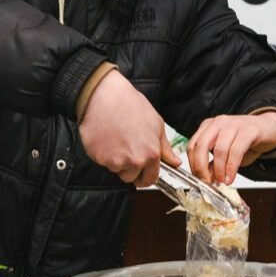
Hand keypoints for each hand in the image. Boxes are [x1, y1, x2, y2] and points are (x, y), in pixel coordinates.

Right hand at [80, 71, 180, 187]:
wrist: (103, 97)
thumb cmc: (129, 105)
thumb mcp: (155, 123)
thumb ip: (165, 147)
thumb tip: (175, 162)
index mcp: (151, 154)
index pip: (150, 180)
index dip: (145, 175)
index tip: (142, 169)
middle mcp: (135, 161)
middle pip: (132, 179)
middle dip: (130, 170)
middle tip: (126, 150)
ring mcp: (116, 161)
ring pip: (117, 171)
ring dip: (116, 162)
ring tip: (116, 140)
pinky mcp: (100, 158)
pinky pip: (103, 163)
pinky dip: (103, 155)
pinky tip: (106, 138)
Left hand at [186, 112, 275, 185]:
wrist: (268, 128)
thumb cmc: (245, 141)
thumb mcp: (226, 152)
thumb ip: (214, 163)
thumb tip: (205, 179)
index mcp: (208, 126)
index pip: (192, 145)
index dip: (193, 165)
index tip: (199, 180)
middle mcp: (218, 123)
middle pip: (201, 145)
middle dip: (201, 167)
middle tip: (207, 182)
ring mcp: (233, 124)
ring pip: (219, 149)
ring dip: (219, 169)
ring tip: (222, 181)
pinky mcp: (249, 130)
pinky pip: (237, 150)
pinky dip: (232, 167)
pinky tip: (231, 177)